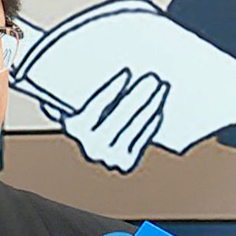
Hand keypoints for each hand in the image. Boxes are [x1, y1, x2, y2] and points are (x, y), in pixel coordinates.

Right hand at [43, 69, 167, 173]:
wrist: (93, 141)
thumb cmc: (87, 109)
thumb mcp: (75, 99)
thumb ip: (77, 86)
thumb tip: (90, 73)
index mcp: (74, 127)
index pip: (95, 106)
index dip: (112, 89)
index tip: (127, 71)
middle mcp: (90, 146)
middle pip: (119, 117)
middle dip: (138, 95)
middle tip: (153, 77)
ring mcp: (109, 158)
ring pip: (134, 128)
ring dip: (151, 106)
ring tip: (162, 87)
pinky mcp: (126, 164)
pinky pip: (142, 141)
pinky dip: (152, 124)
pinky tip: (160, 108)